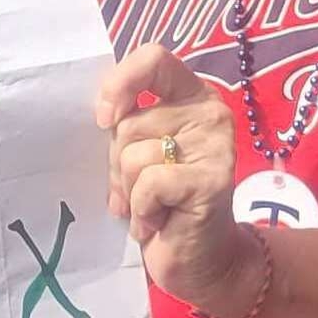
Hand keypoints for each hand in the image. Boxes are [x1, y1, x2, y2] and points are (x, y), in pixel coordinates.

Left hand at [97, 42, 260, 317]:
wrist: (203, 260)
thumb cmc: (163, 203)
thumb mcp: (141, 154)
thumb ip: (128, 125)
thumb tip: (102, 115)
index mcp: (191, 96)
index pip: (153, 58)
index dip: (120, 83)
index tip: (104, 119)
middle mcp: (209, 113)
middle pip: (130, 122)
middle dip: (117, 165)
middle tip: (135, 192)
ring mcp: (215, 146)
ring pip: (134, 156)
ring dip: (130, 192)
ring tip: (151, 209)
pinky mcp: (212, 180)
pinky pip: (149, 184)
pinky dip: (143, 210)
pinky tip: (159, 223)